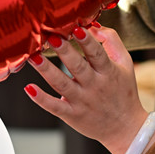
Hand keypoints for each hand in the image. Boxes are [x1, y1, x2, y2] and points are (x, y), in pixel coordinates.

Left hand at [24, 25, 149, 153]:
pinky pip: (54, 106)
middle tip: (52, 38)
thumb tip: (93, 26)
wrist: (125, 127)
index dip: (87, 41)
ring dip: (47, 70)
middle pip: (78, 67)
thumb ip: (111, 41)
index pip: (97, 54)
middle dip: (64, 52)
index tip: (77, 28)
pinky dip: (41, 98)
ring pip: (62, 84)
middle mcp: (94, 86)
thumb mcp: (125, 63)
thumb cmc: (123, 91)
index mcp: (108, 71)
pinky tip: (29, 88)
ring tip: (34, 57)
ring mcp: (82, 101)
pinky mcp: (72, 114)